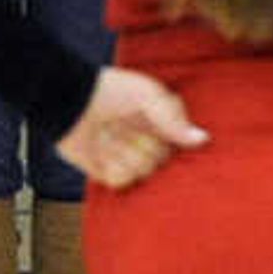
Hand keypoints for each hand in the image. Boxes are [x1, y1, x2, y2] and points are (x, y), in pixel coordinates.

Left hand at [54, 66, 207, 191]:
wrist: (70, 100)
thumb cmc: (110, 90)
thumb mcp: (148, 95)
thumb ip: (174, 119)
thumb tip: (202, 140)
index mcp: (159, 124)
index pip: (180, 143)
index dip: (169, 136)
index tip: (153, 123)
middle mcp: (145, 142)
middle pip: (162, 161)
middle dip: (146, 145)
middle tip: (125, 125)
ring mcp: (126, 158)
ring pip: (143, 172)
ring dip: (127, 155)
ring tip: (110, 136)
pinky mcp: (106, 171)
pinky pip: (121, 183)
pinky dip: (113, 171)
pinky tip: (102, 153)